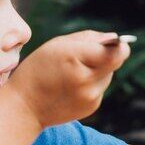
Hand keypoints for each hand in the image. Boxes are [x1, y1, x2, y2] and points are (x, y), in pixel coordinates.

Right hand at [7, 31, 128, 127]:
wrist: (24, 107)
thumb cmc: (38, 69)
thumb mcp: (58, 44)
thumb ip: (89, 38)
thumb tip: (114, 37)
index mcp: (76, 59)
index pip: (116, 53)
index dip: (120, 46)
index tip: (116, 43)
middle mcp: (86, 80)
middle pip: (115, 62)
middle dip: (106, 55)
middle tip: (87, 55)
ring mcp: (90, 97)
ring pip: (108, 75)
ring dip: (99, 70)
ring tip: (74, 73)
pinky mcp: (92, 107)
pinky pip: (100, 88)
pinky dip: (91, 83)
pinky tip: (73, 86)